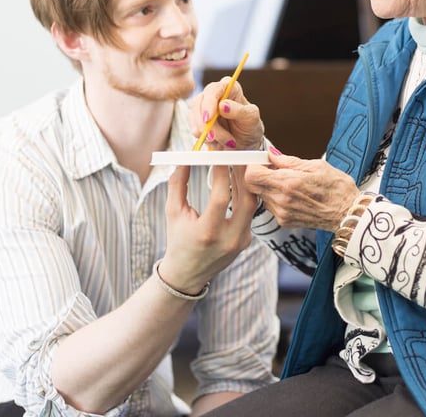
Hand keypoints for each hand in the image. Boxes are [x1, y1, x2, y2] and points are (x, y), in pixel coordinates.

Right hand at [159, 164, 256, 292]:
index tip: (218, 153)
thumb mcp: (172, 211)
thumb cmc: (177, 239)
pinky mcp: (246, 241)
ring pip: (252, 205)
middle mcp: (228, 239)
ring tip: (237, 163)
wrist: (187, 273)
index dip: (221, 172)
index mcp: (207, 233)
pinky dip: (245, 195)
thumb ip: (178, 183)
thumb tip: (186, 157)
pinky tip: (239, 180)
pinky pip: (250, 213)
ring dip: (245, 182)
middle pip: (246, 200)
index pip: (220, 197)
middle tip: (236, 152)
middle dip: (242, 173)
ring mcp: (241, 241)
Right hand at [189, 79, 264, 149]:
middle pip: (199, 104)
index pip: (213, 89)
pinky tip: (218, 141)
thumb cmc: (249, 126)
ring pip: (194, 118)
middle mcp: (213, 94)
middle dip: (207, 125)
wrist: (245, 143)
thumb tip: (223, 105)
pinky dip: (205, 138)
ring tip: (226, 141)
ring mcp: (203, 107)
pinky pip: (194, 129)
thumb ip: (239, 110)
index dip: (209, 103)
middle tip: (218, 138)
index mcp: (229, 88)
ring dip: (208, 134)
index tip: (209, 118)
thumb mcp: (251, 118)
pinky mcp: (197, 120)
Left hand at [244, 149, 359, 231]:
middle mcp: (282, 201)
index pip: (252, 175)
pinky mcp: (284, 222)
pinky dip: (276, 197)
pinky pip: (270, 205)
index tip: (262, 161)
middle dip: (259, 174)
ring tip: (288, 181)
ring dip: (268, 186)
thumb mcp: (315, 165)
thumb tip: (271, 153)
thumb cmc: (337, 188)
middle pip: (252, 186)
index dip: (254, 165)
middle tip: (273, 168)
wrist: (348, 214)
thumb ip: (288, 161)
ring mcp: (282, 213)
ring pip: (261, 195)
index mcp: (289, 183)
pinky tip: (292, 194)